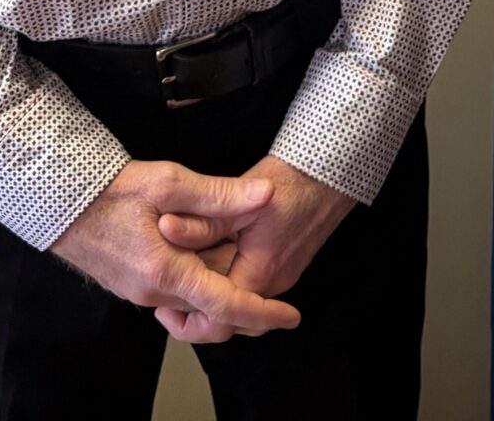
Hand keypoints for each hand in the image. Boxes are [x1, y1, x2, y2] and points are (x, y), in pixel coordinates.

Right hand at [51, 160, 295, 336]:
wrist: (61, 200)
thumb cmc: (112, 189)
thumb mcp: (169, 182)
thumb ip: (218, 195)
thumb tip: (264, 197)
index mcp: (166, 273)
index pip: (225, 305)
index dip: (262, 312)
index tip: (291, 315)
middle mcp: (153, 292)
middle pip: (211, 309)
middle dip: (245, 301)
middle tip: (275, 286)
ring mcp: (140, 292)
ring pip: (192, 301)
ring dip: (220, 287)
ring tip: (242, 259)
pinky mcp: (133, 283)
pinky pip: (174, 291)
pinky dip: (197, 280)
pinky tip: (208, 252)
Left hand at [155, 154, 354, 342]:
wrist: (330, 171)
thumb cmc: (290, 181)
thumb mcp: (242, 198)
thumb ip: (204, 221)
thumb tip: (165, 229)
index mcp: (259, 273)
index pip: (218, 319)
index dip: (187, 321)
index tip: (163, 308)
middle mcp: (273, 284)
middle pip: (230, 317)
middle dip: (198, 311)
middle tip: (168, 299)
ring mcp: (282, 276)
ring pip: (241, 302)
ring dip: (214, 296)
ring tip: (184, 279)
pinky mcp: (286, 265)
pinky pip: (253, 287)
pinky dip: (230, 282)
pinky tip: (212, 264)